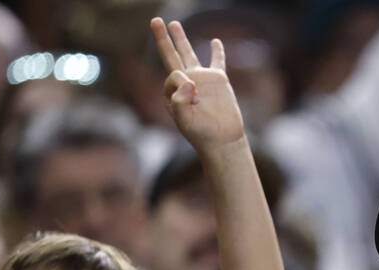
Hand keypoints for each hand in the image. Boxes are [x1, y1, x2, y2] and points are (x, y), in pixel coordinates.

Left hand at [151, 17, 246, 151]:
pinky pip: (217, 62)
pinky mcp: (218, 81)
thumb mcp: (185, 120)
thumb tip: (190, 81)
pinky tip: (215, 41)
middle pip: (171, 55)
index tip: (196, 102)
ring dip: (181, 39)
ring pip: (189, 54)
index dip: (183, 85)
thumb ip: (180, 100)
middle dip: (163, 38)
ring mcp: (202, 79)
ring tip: (174, 24)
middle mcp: (185, 82)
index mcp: (172, 91)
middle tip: (155, 21)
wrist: (222, 141)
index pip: (172, 74)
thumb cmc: (202, 134)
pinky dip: (217, 52)